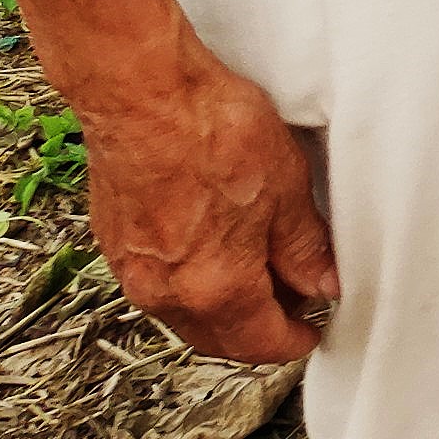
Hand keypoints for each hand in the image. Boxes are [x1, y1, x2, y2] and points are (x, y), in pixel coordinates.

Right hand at [83, 44, 339, 364]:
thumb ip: (305, 248)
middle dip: (258, 330)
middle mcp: (167, 292)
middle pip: (220, 338)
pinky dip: (191, 282)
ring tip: (259, 269)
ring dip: (223, 308)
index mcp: (216, 287)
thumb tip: (323, 282)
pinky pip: (159, 285)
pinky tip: (214, 249)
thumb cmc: (209, 129)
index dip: (294, 338)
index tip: (311, 330)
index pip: (261, 343)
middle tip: (292, 300)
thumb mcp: (286, 188)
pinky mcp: (115, 244)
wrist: (143, 94)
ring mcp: (133, 271)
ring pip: (186, 315)